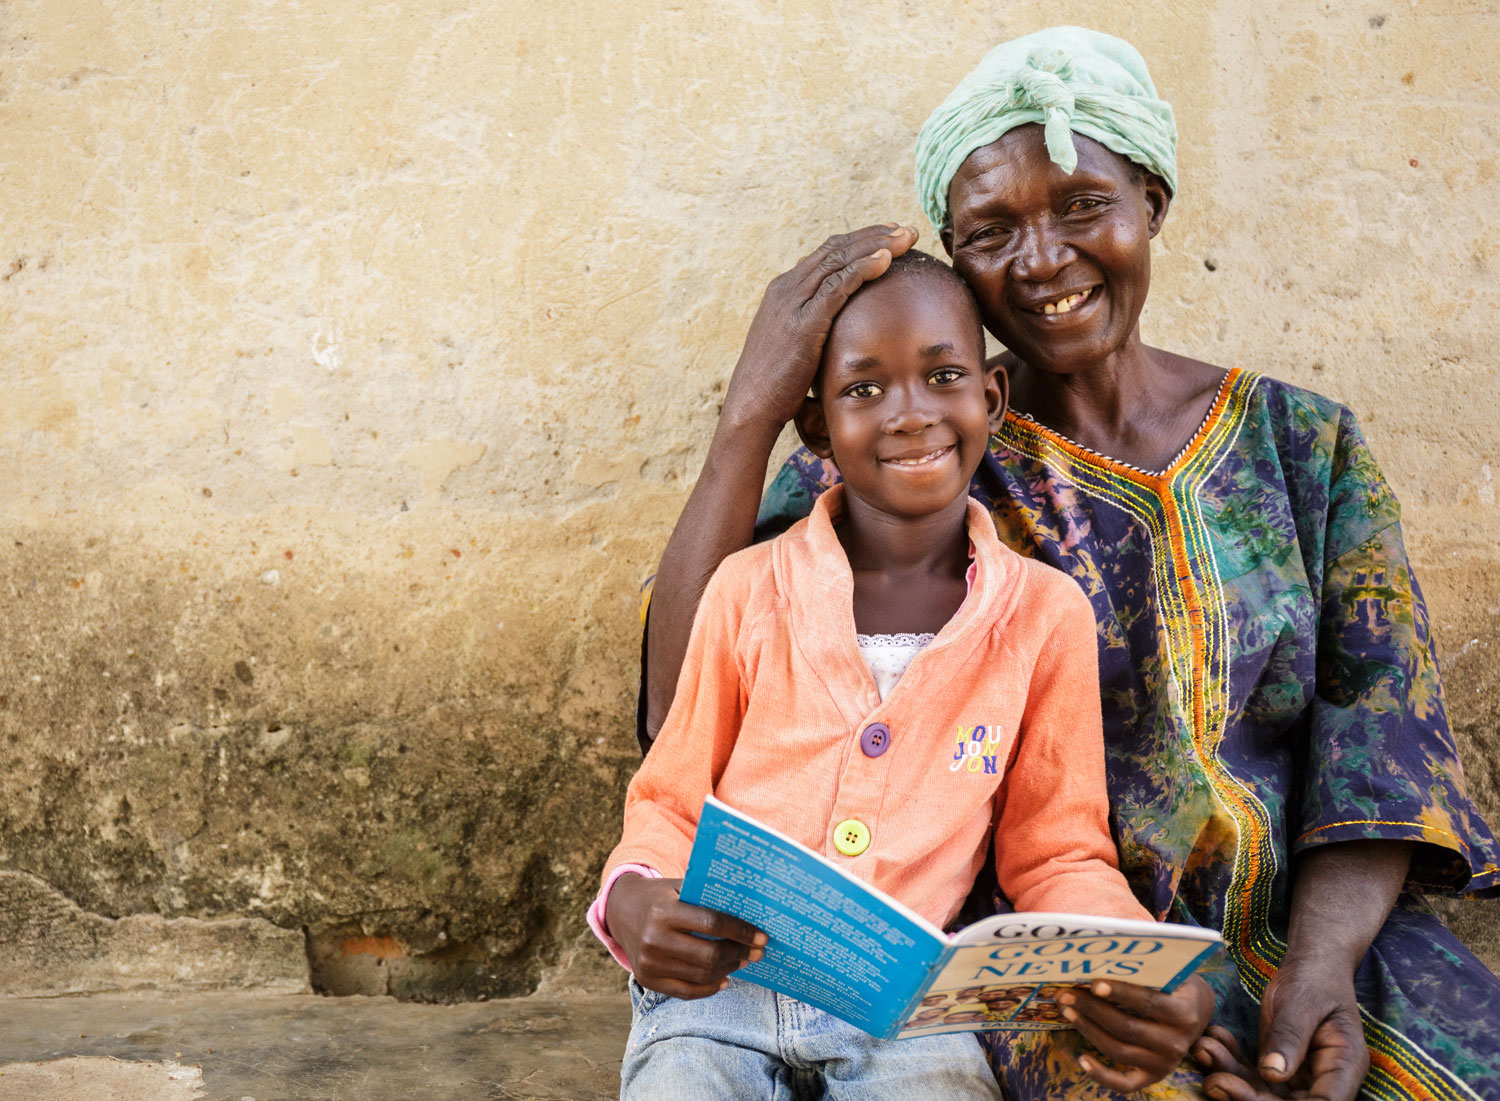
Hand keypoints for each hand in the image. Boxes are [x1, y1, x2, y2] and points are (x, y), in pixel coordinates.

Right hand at [604, 875, 767, 998]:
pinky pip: (686, 992)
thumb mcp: (679, 887)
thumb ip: (707, 898)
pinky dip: (710, 988)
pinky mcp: (647, 980)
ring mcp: (649, 963)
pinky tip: (724, 978)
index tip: (762, 937)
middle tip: (757, 952)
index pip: (712, 923)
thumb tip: (751, 912)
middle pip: (709, 954)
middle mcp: (654, 938)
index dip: (741, 932)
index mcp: (664, 910)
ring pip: (701, 976)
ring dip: (728, 969)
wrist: (621, 910)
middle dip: (739, 953)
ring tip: (742, 961)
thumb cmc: (660, 896)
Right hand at [719, 224, 918, 434]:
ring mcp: (793, 303)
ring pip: (839, 260)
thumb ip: (812, 327)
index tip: (891, 238)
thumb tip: (836, 328)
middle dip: (875, 235)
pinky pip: (837, 286)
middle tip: (908, 230)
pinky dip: (863, 268)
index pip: (827, 253)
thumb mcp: (793, 346)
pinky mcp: (804, 323)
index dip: (861, 241)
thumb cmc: (775, 384)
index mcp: (784, 291)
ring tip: (907, 237)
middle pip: (836, 248)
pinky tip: (887, 260)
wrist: (751, 406)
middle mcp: (787, 289)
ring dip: (876, 245)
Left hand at [1058, 975, 1214, 1091]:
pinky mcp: (1153, 1076)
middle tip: (1067, 994)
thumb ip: (1146, 971)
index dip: (1119, 993)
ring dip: (1088, 1030)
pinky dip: (1101, 1075)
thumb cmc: (1175, 985)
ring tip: (1067, 1011)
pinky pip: (1125, 1083)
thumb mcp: (1169, 973)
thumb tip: (1103, 962)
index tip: (1093, 983)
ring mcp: (1164, 1063)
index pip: (1148, 1002)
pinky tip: (1082, 1059)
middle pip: (1126, 1027)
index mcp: (1183, 1014)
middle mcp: (1176, 1043)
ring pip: (1118, 1050)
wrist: (1195, 1011)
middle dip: (1092, 1009)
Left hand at [1191, 959, 1366, 1100]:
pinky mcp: (1276, 1066)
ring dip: (1232, 1079)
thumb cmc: (1315, 979)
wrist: (1311, 965)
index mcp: (1344, 1066)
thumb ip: (1291, 1036)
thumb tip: (1272, 1074)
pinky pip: (1251, 1075)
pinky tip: (1211, 1041)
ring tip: (1205, 1051)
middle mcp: (1323, 1079)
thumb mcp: (1303, 1002)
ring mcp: (1298, 1076)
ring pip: (1264, 1093)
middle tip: (1216, 1080)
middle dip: (1250, 1098)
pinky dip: (1229, 1062)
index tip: (1253, 1099)